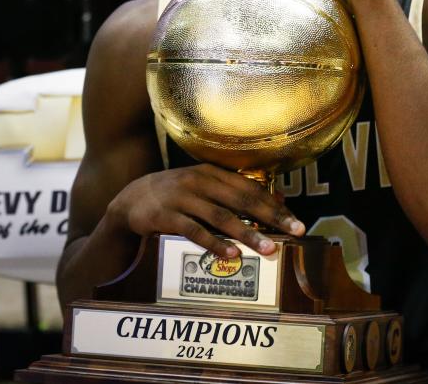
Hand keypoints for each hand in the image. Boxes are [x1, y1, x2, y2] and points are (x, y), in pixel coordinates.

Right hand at [106, 164, 305, 258]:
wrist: (131, 199)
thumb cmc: (177, 195)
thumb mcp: (206, 187)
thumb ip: (238, 192)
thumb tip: (280, 199)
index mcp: (214, 173)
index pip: (252, 189)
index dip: (276, 206)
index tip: (297, 222)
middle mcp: (201, 181)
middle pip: (243, 200)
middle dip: (272, 217)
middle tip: (295, 233)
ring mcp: (183, 197)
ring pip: (222, 217)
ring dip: (248, 233)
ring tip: (269, 248)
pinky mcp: (166, 216)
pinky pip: (195, 231)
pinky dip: (214, 244)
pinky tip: (232, 255)